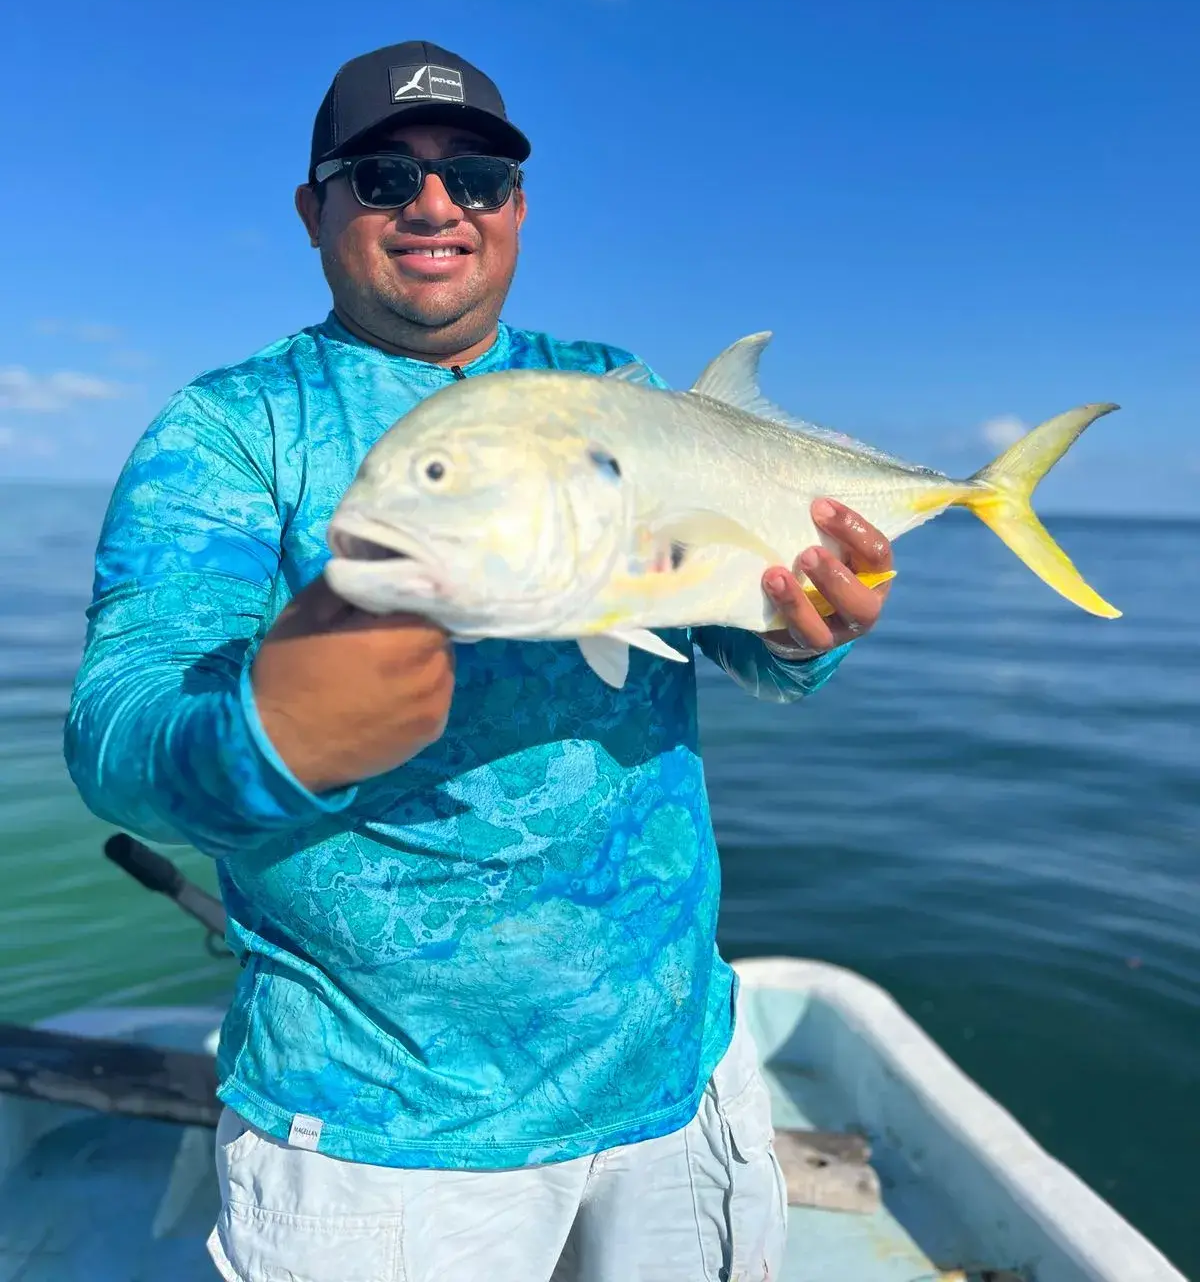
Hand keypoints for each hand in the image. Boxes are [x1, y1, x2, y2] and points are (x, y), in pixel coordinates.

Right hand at [251, 575, 454, 793]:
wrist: (279, 750)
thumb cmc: (290, 676)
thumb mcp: (306, 613)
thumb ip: (350, 581)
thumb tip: (378, 562)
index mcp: (405, 635)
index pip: (434, 597)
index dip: (413, 592)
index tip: (392, 596)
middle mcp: (431, 671)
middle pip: (441, 632)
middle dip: (417, 626)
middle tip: (383, 630)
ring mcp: (436, 706)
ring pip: (442, 664)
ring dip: (421, 658)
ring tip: (386, 665)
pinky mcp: (431, 732)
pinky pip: (437, 696)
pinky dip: (420, 688)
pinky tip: (390, 693)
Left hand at [759, 498, 893, 654]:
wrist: (802, 608)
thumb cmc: (818, 561)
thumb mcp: (830, 540)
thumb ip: (825, 521)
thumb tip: (796, 470)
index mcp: (875, 574)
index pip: (877, 551)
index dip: (852, 529)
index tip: (820, 506)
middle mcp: (862, 607)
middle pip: (861, 601)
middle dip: (834, 577)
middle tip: (807, 552)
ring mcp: (835, 632)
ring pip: (826, 630)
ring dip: (799, 602)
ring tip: (775, 574)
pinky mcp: (806, 645)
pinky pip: (796, 636)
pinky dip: (782, 613)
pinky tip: (766, 588)